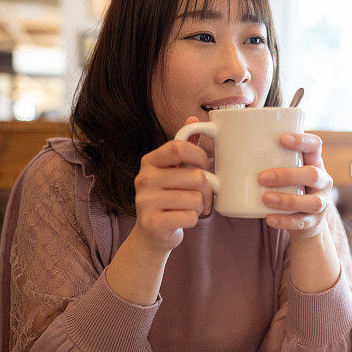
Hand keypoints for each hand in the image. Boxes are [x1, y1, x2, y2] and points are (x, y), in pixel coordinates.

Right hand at [133, 116, 212, 254]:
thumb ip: (184, 147)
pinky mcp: (152, 223)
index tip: (205, 165)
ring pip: (195, 199)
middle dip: (208, 189)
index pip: (178, 147)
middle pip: (195, 177)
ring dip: (201, 206)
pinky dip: (193, 220)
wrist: (151, 233)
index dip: (199, 155)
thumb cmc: (168, 197)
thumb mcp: (173, 170)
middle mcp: (143, 179)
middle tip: (204, 196)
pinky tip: (183, 219)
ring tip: (193, 208)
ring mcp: (145, 201)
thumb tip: (193, 118)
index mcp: (149, 161)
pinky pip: (190, 217)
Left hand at [257, 132, 332, 240]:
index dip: (302, 140)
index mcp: (313, 161)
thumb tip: (214, 135)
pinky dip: (285, 221)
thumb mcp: (279, 167)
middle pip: (313, 174)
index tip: (282, 138)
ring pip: (312, 201)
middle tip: (261, 177)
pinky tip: (269, 219)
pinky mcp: (313, 222)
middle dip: (287, 175)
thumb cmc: (285, 185)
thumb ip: (260, 155)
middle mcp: (322, 180)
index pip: (315, 145)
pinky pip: (302, 222)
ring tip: (265, 198)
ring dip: (287, 200)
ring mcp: (320, 202)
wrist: (303, 219)